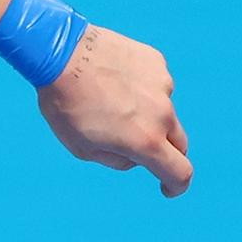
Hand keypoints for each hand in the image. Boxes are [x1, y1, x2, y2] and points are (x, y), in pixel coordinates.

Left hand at [38, 25, 190, 196]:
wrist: (62, 54)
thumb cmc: (66, 105)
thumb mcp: (82, 148)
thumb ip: (117, 159)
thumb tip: (137, 156)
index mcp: (145, 141)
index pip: (179, 172)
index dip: (176, 185)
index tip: (169, 188)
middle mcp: (162, 114)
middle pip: (177, 143)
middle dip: (163, 151)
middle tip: (137, 146)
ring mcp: (163, 85)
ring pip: (162, 109)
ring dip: (145, 114)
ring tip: (107, 101)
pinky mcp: (157, 63)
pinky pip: (154, 83)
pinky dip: (140, 88)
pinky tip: (112, 79)